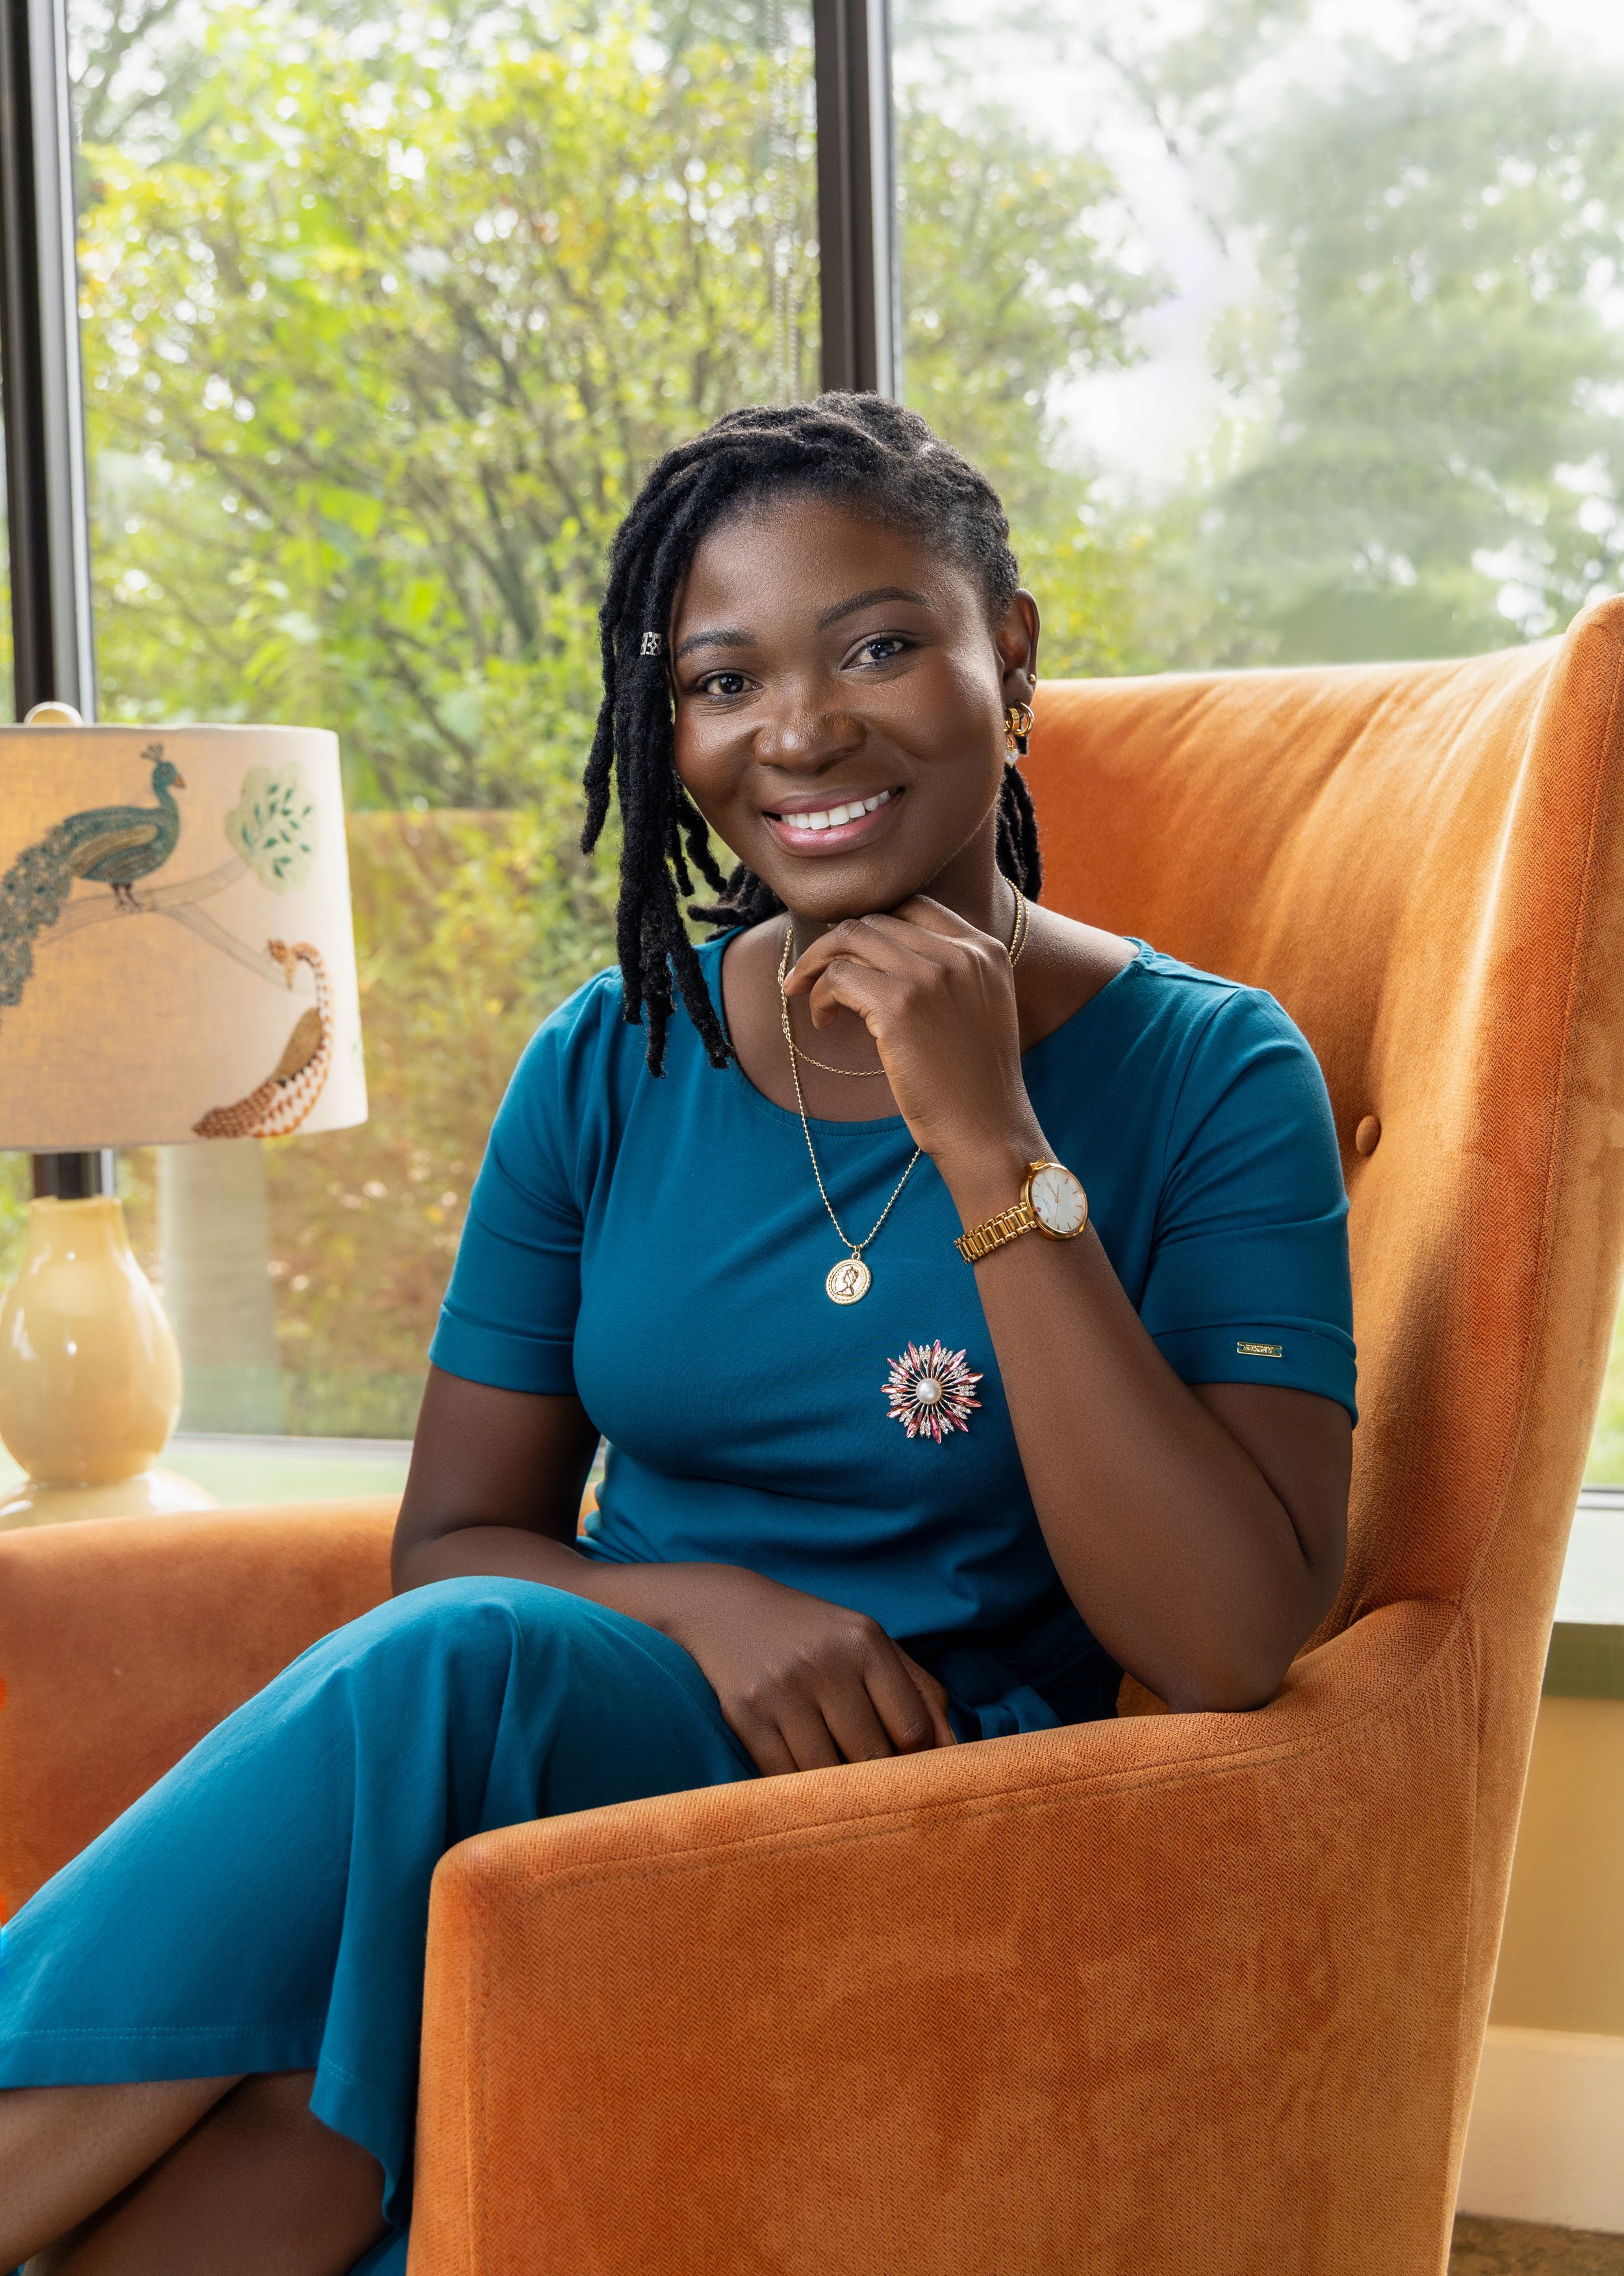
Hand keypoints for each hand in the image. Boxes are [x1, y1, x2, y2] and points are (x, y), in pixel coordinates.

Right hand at [650, 1562, 956, 1773]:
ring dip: (841, 1794)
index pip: (913, 1729)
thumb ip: (920, 1693)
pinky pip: (784, 1777)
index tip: (917, 1779)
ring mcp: (781, 1689)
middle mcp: (824, 1662)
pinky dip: (800, 1791)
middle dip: (882, 1784)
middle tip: (884, 1798)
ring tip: (847, 1796)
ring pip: (828, 1774)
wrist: (727, 1610)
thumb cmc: (816, 1636)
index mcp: (865, 1641)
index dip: (921, 1764)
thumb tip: (956, 1755)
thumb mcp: (870, 1645)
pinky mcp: (745, 1714)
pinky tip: (807, 1786)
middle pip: (874, 1756)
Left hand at [783, 896, 1046, 1197]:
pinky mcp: (899, 1005)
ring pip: (851, 939)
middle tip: (810, 974)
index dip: (872, 926)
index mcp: (985, 950)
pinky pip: (839, 976)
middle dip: (834, 943)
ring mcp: (930, 975)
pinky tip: (825, 1022)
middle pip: (876, 920)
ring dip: (818, 965)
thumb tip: (878, 953)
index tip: (848, 952)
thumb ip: (948, 973)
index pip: (914, 906)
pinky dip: (820, 995)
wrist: (987, 1130)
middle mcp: (961, 953)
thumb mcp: (978, 1009)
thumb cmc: (974, 1082)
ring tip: (808, 996)